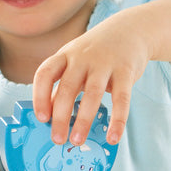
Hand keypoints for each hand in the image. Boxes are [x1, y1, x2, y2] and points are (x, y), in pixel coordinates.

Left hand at [32, 11, 149, 145]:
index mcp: (65, 56)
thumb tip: (50, 116)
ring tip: (78, 140)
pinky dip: (117, 120)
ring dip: (84, 120)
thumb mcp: (75, 62)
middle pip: (67, 88)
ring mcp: (104, 63)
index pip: (45, 74)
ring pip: (92, 94)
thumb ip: (63, 85)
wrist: (130, 30)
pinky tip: (113, 137)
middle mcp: (82, 58)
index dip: (40, 96)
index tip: (41, 117)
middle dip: (61, 117)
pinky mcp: (126, 71)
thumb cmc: (97, 53)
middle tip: (58, 139)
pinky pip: (121, 99)